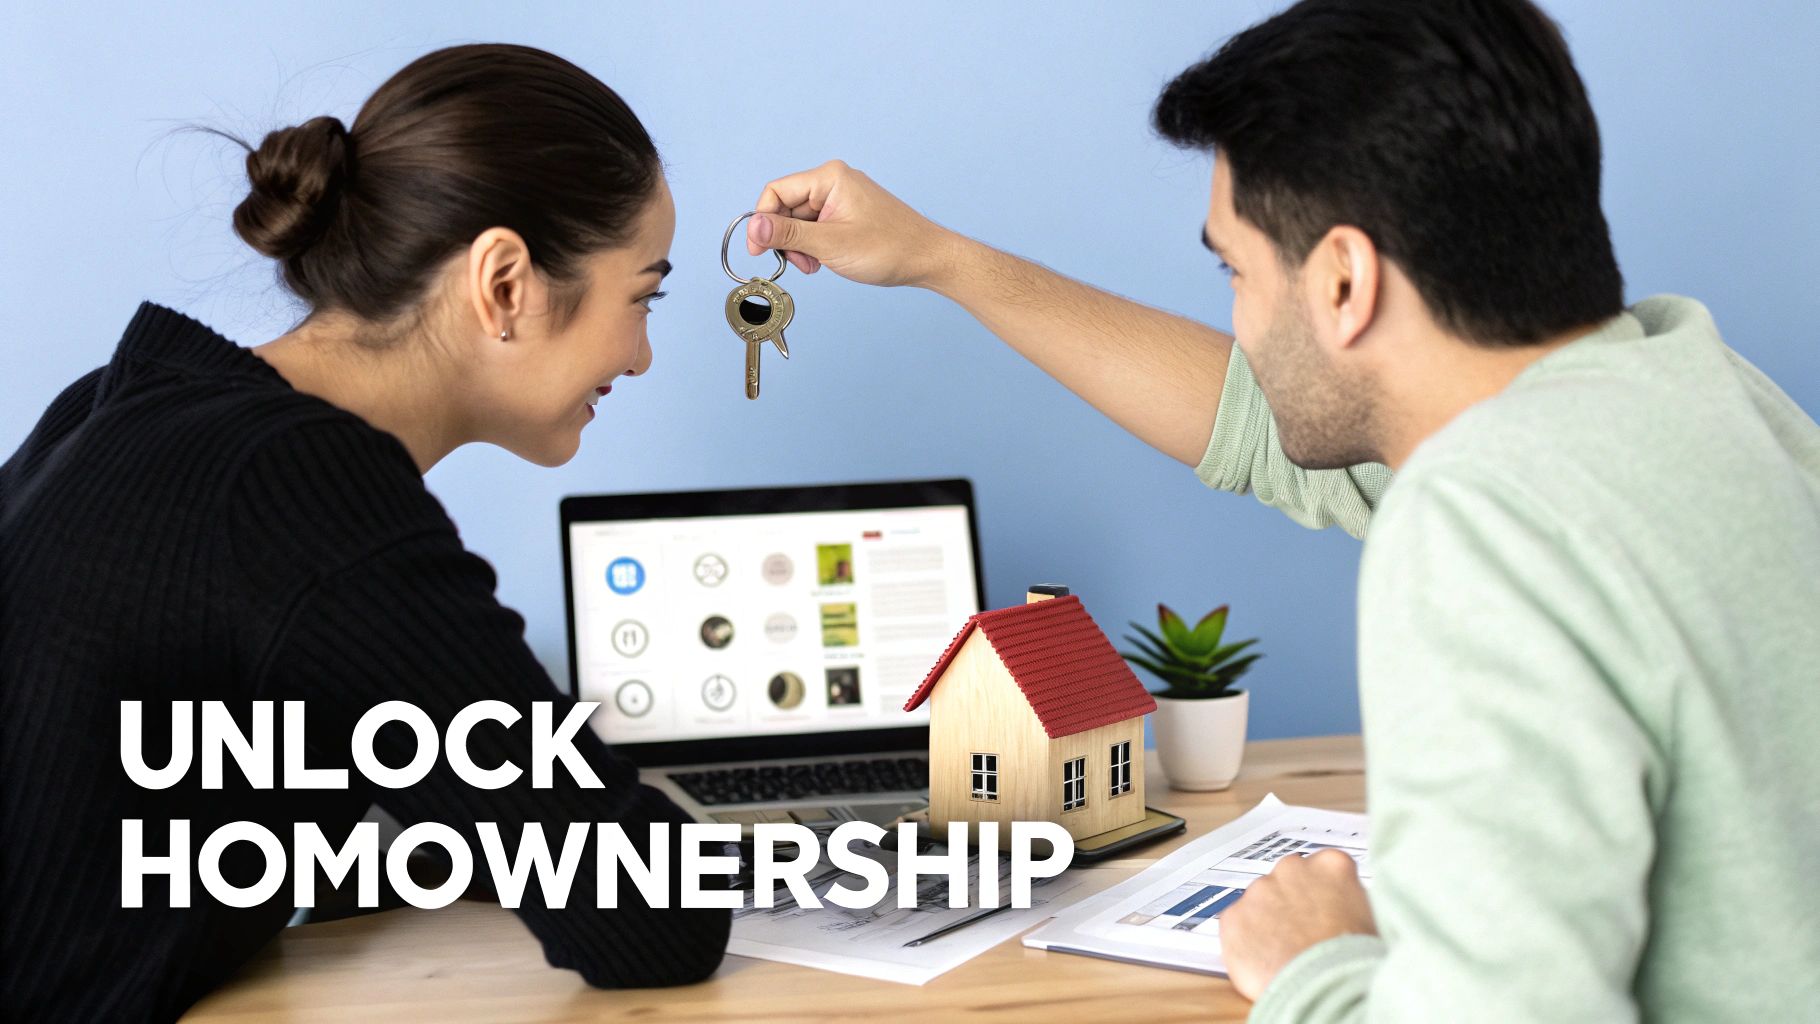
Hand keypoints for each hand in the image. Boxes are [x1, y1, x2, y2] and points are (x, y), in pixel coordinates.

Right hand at [746, 160, 959, 288]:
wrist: (927, 259)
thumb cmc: (889, 248)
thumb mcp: (830, 244)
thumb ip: (789, 234)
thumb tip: (754, 227)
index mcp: (829, 177)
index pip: (776, 192)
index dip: (762, 221)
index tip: (758, 249)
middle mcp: (833, 181)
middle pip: (786, 207)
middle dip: (786, 238)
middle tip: (799, 263)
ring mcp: (841, 197)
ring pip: (800, 220)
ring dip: (800, 246)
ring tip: (816, 265)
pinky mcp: (847, 213)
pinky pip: (817, 226)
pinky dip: (815, 246)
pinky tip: (825, 261)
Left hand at [1220, 849, 1376, 1000]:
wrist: (1323, 988)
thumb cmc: (1353, 960)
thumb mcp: (1371, 919)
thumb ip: (1351, 899)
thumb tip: (1346, 903)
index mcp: (1331, 865)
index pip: (1323, 868)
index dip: (1324, 893)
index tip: (1324, 910)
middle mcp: (1292, 869)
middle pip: (1288, 879)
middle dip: (1293, 902)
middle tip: (1304, 933)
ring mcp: (1259, 891)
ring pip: (1260, 901)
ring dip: (1268, 920)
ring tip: (1286, 951)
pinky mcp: (1233, 915)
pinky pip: (1238, 924)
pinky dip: (1247, 940)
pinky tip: (1266, 959)